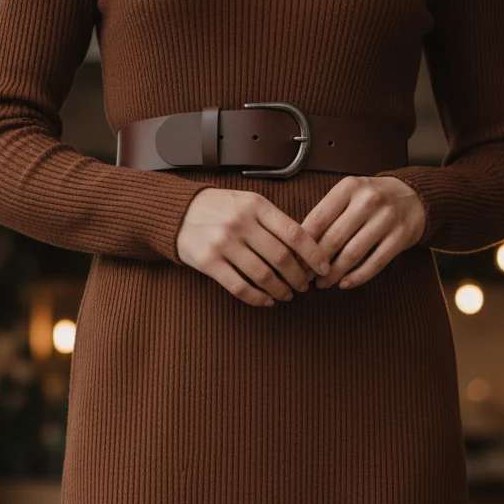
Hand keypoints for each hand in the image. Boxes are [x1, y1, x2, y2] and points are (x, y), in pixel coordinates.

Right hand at [176, 187, 330, 306]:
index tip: (324, 268)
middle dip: (298, 277)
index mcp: (256, 205)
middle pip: (281, 258)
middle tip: (304, 287)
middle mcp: (241, 223)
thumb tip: (305, 249)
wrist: (179, 212)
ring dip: (280, 290)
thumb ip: (273, 221)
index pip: (294, 232)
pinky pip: (240, 287)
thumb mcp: (248, 203)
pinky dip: (258, 298)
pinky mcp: (209, 263)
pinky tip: (267, 301)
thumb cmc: (221, 209)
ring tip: (287, 295)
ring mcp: (224, 243)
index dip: (313, 254)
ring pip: (263, 275)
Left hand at [300, 176, 425, 289]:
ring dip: (334, 274)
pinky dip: (357, 277)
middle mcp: (368, 200)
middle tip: (306, 277)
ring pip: (352, 254)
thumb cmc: (372, 199)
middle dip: (316, 263)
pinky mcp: (400, 237)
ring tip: (323, 284)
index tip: (294, 260)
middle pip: (333, 239)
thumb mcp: (349, 195)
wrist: (414, 197)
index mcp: (349, 187)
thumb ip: (327, 214)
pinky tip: (345, 284)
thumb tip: (299, 246)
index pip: (318, 219)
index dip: (303, 245)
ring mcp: (386, 219)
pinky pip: (375, 263)